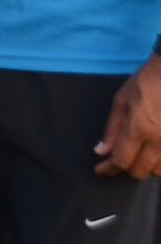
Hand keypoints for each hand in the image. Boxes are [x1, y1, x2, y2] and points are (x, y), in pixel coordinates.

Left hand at [96, 55, 160, 177]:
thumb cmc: (145, 83)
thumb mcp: (120, 101)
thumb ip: (111, 129)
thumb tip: (101, 151)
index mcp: (139, 128)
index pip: (121, 160)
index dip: (108, 169)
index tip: (100, 170)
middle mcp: (159, 140)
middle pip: (140, 171)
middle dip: (124, 169)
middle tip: (115, 160)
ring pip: (158, 171)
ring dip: (143, 167)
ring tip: (134, 155)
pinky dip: (159, 164)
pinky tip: (150, 153)